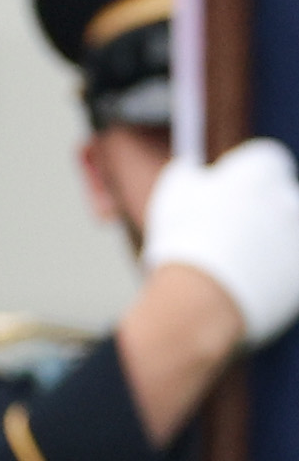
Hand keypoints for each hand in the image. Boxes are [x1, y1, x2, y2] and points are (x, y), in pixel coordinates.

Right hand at [145, 138, 298, 345]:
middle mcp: (290, 200)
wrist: (201, 300)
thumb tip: (190, 169)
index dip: (249, 174)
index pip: (268, 159)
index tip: (232, 189)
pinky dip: (274, 270)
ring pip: (286, 231)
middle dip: (262, 207)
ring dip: (269, 239)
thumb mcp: (173, 197)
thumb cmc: (184, 243)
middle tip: (233, 226)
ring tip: (234, 260)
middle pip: (282, 195)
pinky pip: (289, 264)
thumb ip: (186, 174)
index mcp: (260, 175)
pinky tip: (245, 281)